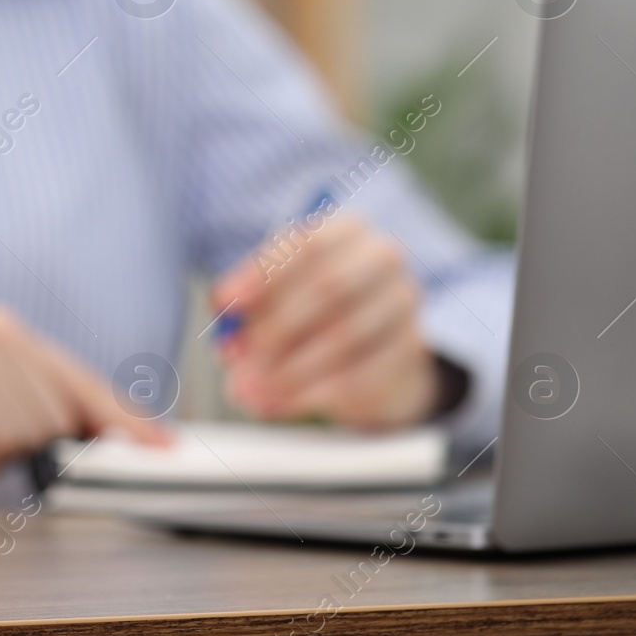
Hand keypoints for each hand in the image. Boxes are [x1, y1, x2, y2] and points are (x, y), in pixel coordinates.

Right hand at [0, 305, 168, 474]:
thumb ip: (28, 415)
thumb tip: (89, 438)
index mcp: (6, 331)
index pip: (83, 381)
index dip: (125, 419)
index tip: (163, 445)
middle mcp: (0, 331)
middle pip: (64, 417)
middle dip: (20, 449)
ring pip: (35, 435)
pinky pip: (1, 443)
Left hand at [209, 214, 437, 427]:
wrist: (372, 348)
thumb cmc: (311, 309)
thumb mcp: (277, 294)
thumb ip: (250, 304)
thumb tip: (226, 324)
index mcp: (346, 230)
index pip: (306, 244)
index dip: (262, 274)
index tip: (226, 303)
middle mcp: (382, 258)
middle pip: (329, 288)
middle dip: (273, 326)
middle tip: (232, 356)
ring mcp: (402, 303)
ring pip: (342, 338)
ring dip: (286, 369)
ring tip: (245, 389)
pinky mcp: (409, 351)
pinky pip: (357, 377)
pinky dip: (307, 395)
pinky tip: (273, 405)